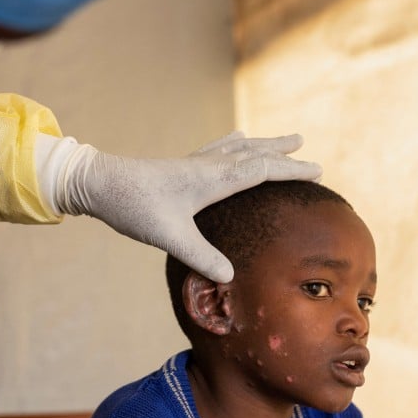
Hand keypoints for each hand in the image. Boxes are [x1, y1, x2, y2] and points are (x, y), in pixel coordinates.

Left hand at [55, 131, 322, 281]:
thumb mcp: (169, 237)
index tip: (318, 170)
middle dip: (282, 152)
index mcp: (212, 178)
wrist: (99, 183)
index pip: (261, 169)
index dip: (291, 170)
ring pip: (237, 147)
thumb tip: (230, 277)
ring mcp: (193, 163)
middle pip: (253, 152)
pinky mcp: (180, 166)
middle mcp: (207, 165)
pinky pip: (218, 149)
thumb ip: (202, 256)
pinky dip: (235, 144)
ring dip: (262, 144)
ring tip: (283, 140)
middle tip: (306, 146)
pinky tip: (234, 141)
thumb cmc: (135, 207)